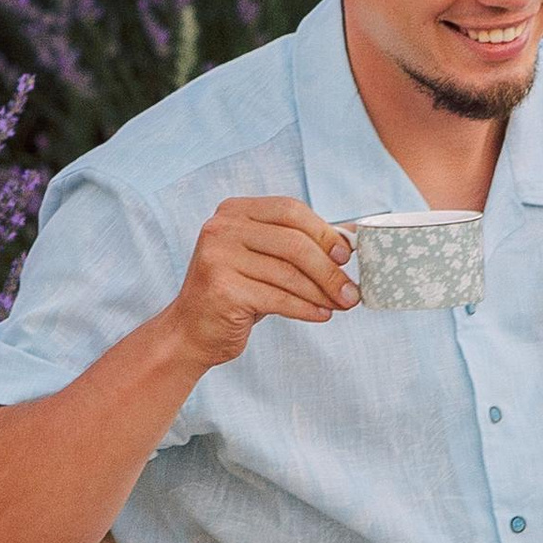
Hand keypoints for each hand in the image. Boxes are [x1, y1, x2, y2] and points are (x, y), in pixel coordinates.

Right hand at [167, 197, 356, 370]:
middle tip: (351, 291)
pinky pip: (278, 298)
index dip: (324, 231)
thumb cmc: (236, 293)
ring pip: (288, 274)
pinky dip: (306, 308)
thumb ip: (299, 244)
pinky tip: (321, 315)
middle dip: (329, 269)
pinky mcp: (222, 289)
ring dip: (322, 293)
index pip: (290, 210)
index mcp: (234, 211)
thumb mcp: (265, 260)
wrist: (191, 332)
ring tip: (341, 305)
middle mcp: (221, 228)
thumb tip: (351, 238)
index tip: (346, 255)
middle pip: (293, 242)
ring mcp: (218, 257)